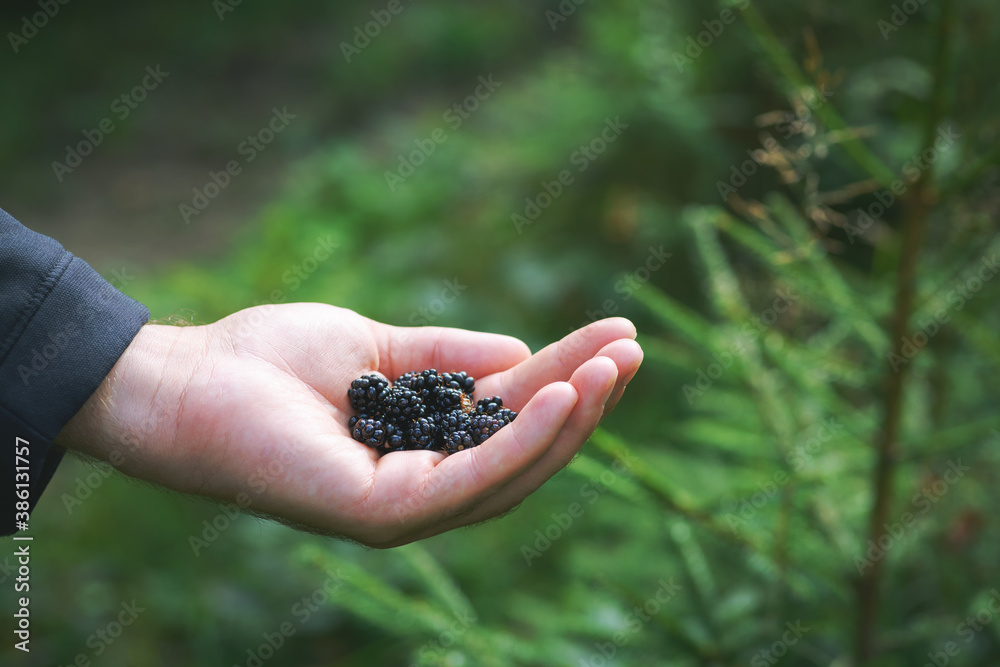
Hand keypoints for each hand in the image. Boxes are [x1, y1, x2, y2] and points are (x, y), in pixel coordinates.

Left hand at [56, 303, 642, 546]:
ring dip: (570, 419)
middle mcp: (424, 486)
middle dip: (584, 400)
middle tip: (632, 348)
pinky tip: (564, 394)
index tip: (615, 336)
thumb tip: (521, 354)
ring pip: (513, 471)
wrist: (187, 382)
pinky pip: (472, 477)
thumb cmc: (271, 362)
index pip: (513, 419)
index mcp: (425, 448)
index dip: (568, 379)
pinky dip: (523, 438)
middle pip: (526, 450)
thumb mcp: (383, 348)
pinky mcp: (385, 512)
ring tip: (614, 365)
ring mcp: (407, 507)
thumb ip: (450, 357)